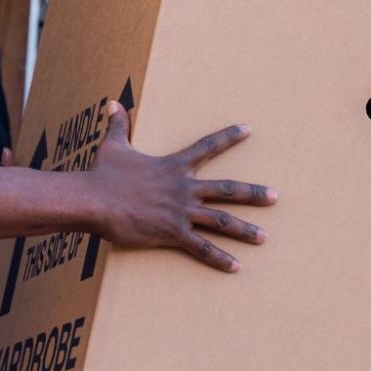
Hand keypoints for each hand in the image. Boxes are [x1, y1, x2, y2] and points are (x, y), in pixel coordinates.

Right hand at [85, 100, 277, 271]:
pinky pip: (201, 248)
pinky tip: (236, 267)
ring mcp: (181, 211)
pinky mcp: (172, 232)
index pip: (208, 146)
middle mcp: (184, 187)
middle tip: (276, 197)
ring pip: (221, 220)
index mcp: (174, 166)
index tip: (249, 129)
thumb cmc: (103, 174)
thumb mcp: (114, 146)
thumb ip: (119, 125)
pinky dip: (219, 258)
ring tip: (264, 237)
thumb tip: (112, 103)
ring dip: (244, 229)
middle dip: (253, 193)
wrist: (95, 200)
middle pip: (227, 189)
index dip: (229, 136)